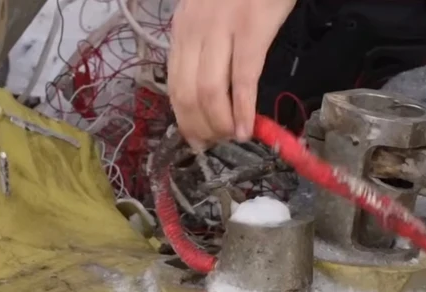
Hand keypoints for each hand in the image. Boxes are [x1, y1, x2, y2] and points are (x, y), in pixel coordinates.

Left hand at [167, 0, 296, 148]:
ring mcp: (222, 29)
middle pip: (187, 94)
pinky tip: (249, 129)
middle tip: (214, 145)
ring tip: (232, 138)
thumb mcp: (210, 10)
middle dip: (199, 128)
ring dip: (220, 124)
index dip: (183, 119)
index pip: (174, 84)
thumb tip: (210, 86)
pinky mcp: (251, 29)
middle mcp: (195, 30)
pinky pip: (243, 79)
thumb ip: (205, 42)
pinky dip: (245, 110)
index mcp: (183, 28)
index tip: (195, 139)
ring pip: (210, 92)